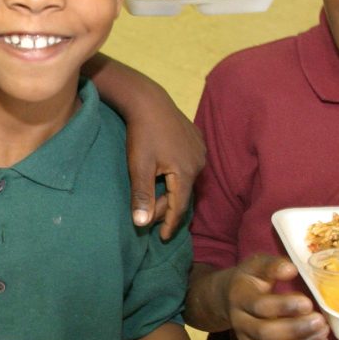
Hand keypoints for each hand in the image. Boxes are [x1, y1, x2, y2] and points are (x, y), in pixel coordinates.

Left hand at [123, 93, 204, 242]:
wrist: (148, 101)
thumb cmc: (141, 135)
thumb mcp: (138, 167)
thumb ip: (142, 196)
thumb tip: (142, 225)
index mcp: (186, 172)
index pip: (180, 207)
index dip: (171, 224)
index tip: (163, 238)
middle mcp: (199, 163)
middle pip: (183, 194)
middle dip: (167, 207)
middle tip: (151, 217)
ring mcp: (200, 150)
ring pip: (186, 180)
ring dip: (172, 191)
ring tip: (158, 199)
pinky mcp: (197, 140)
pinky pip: (189, 165)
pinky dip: (177, 175)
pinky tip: (165, 176)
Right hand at [195, 255, 327, 339]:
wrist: (229, 298)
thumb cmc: (249, 279)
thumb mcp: (257, 265)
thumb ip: (273, 265)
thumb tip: (291, 270)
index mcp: (240, 298)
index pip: (260, 306)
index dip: (284, 307)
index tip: (308, 303)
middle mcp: (241, 323)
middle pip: (266, 334)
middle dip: (296, 330)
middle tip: (320, 321)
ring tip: (323, 332)